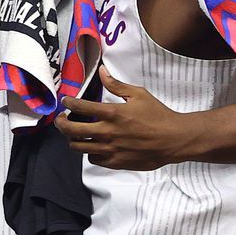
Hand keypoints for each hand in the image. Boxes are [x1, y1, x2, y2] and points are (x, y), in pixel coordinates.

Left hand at [53, 66, 190, 170]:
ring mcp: (110, 149)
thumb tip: (101, 72)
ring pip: (78, 147)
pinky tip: (94, 145)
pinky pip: (93, 159)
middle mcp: (108, 132)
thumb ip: (116, 84)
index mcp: (113, 113)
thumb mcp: (138, 94)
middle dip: (61, 123)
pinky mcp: (116, 162)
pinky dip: (90, 152)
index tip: (66, 101)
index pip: (80, 107)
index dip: (68, 103)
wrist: (174, 139)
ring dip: (72, 139)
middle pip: (71, 130)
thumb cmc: (158, 116)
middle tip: (61, 119)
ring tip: (73, 133)